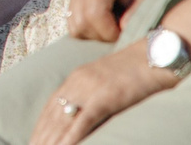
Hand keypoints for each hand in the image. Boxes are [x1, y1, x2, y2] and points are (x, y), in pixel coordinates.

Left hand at [28, 42, 175, 144]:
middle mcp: (78, 82)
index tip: (33, 142)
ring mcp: (90, 89)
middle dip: (41, 137)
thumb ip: (93, 95)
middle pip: (53, 116)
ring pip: (63, 121)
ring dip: (51, 140)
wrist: (158, 54)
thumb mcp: (108, 81)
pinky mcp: (105, 96)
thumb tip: (83, 115)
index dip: (41, 128)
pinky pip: (84, 120)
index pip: (51, 108)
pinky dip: (72, 137)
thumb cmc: (138, 71)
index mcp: (77, 79)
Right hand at [67, 0, 152, 42]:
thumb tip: (123, 29)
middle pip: (82, 23)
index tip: (125, 33)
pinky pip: (74, 29)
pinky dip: (89, 34)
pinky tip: (103, 28)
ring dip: (95, 36)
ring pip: (76, 28)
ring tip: (112, 29)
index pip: (95, 13)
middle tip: (120, 33)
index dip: (110, 31)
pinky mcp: (72, 6)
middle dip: (103, 36)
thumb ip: (137, 12)